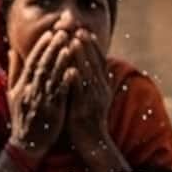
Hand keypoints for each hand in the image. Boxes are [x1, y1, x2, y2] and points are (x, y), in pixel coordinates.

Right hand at [7, 29, 69, 157]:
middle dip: (52, 48)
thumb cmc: (22, 116)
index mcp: (22, 85)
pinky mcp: (52, 111)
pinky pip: (59, 94)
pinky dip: (65, 81)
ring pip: (50, 77)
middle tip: (62, 32)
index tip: (50, 32)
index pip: (32, 61)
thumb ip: (15, 71)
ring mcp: (41, 101)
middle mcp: (30, 91)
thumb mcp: (13, 93)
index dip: (41, 46)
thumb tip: (13, 50)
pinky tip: (73, 70)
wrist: (26, 145)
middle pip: (42, 65)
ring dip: (59, 60)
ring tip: (68, 45)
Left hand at [60, 28, 113, 150]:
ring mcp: (92, 100)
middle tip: (78, 29)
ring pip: (87, 74)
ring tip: (74, 41)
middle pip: (94, 63)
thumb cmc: (87, 119)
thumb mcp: (93, 97)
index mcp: (102, 86)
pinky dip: (76, 81)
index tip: (85, 31)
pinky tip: (69, 70)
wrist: (92, 143)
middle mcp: (100, 90)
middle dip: (86, 45)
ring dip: (81, 57)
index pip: (99, 61)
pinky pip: (79, 93)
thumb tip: (88, 66)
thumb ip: (90, 81)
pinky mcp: (83, 110)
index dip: (92, 46)